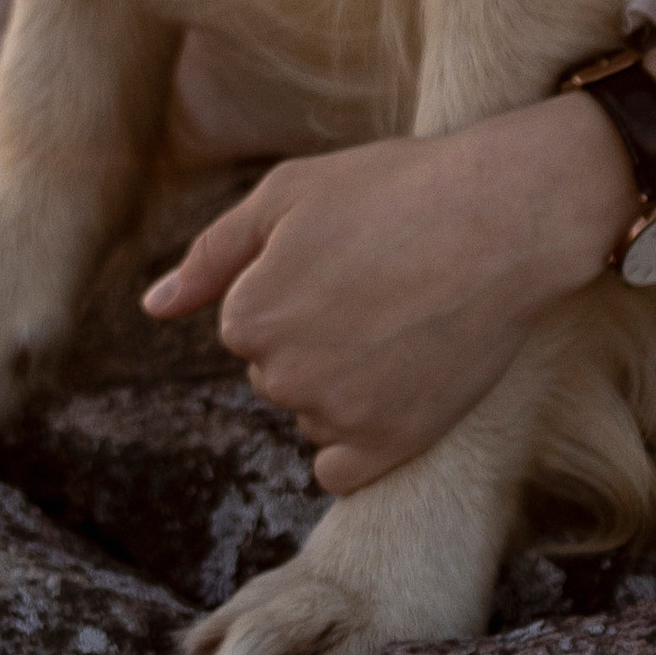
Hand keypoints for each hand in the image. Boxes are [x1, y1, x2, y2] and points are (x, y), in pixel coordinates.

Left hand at [140, 94, 638, 492]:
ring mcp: (338, 418)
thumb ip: (212, 254)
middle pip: (275, 368)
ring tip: (400, 317)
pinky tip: (392, 383)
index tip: (347, 251)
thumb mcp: (288, 193)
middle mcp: (282, 378)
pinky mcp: (391, 447)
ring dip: (339, 379)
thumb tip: (152, 307)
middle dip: (313, 331)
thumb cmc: (394, 190)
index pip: (245, 320)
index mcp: (248, 315)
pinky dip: (357, 434)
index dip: (295, 280)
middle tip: (378, 279)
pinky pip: (339, 464)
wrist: (503, 218)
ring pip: (311, 410)